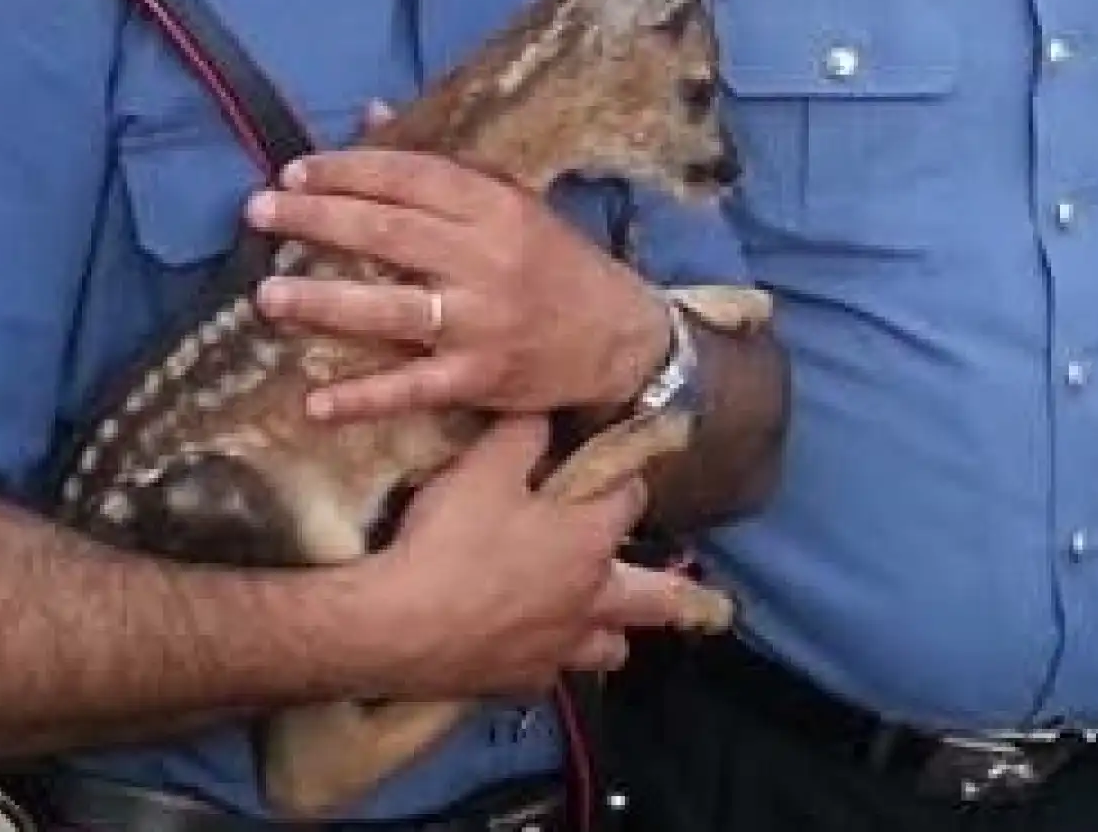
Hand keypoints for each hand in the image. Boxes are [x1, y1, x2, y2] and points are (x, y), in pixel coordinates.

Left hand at [246, 124, 669, 421]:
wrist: (622, 339)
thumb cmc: (558, 264)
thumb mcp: (512, 201)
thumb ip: (438, 164)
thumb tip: (370, 112)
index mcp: (495, 206)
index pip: (409, 177)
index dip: (348, 171)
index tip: (293, 171)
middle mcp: (487, 259)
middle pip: (389, 234)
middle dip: (318, 220)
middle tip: (258, 212)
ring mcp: (482, 323)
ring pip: (391, 308)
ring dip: (324, 303)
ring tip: (266, 297)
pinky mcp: (480, 378)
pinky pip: (412, 388)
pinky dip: (363, 398)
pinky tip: (314, 404)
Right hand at [358, 415, 700, 699]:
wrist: (393, 625)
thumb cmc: (448, 539)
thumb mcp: (483, 467)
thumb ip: (521, 434)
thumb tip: (544, 413)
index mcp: (588, 541)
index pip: (631, 500)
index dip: (625, 480)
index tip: (619, 471)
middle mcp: (589, 600)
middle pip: (656, 600)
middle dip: (678, 592)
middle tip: (704, 600)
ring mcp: (558, 650)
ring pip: (610, 649)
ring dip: (611, 633)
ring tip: (601, 625)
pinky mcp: (519, 684)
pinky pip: (550, 676)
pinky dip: (548, 662)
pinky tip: (529, 652)